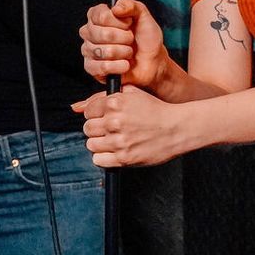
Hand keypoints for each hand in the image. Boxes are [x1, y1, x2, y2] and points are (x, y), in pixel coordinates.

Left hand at [74, 87, 192, 166]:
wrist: (178, 128)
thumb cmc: (156, 110)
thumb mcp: (133, 94)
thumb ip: (108, 95)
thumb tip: (77, 106)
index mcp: (115, 103)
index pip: (88, 111)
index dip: (96, 115)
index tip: (104, 118)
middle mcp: (115, 121)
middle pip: (87, 128)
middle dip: (97, 129)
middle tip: (110, 130)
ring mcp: (119, 141)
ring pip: (91, 144)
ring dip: (100, 143)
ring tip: (113, 141)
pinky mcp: (124, 158)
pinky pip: (98, 160)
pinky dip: (104, 157)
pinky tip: (115, 151)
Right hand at [81, 0, 169, 88]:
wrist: (153, 61)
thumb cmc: (146, 39)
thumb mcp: (143, 16)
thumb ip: (131, 5)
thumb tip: (116, 7)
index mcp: (99, 16)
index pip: (100, 15)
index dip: (118, 21)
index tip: (129, 24)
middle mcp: (90, 32)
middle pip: (102, 34)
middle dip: (124, 38)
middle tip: (130, 39)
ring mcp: (89, 50)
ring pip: (104, 51)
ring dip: (123, 53)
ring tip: (128, 52)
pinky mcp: (92, 68)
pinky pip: (102, 67)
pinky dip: (118, 66)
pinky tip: (124, 64)